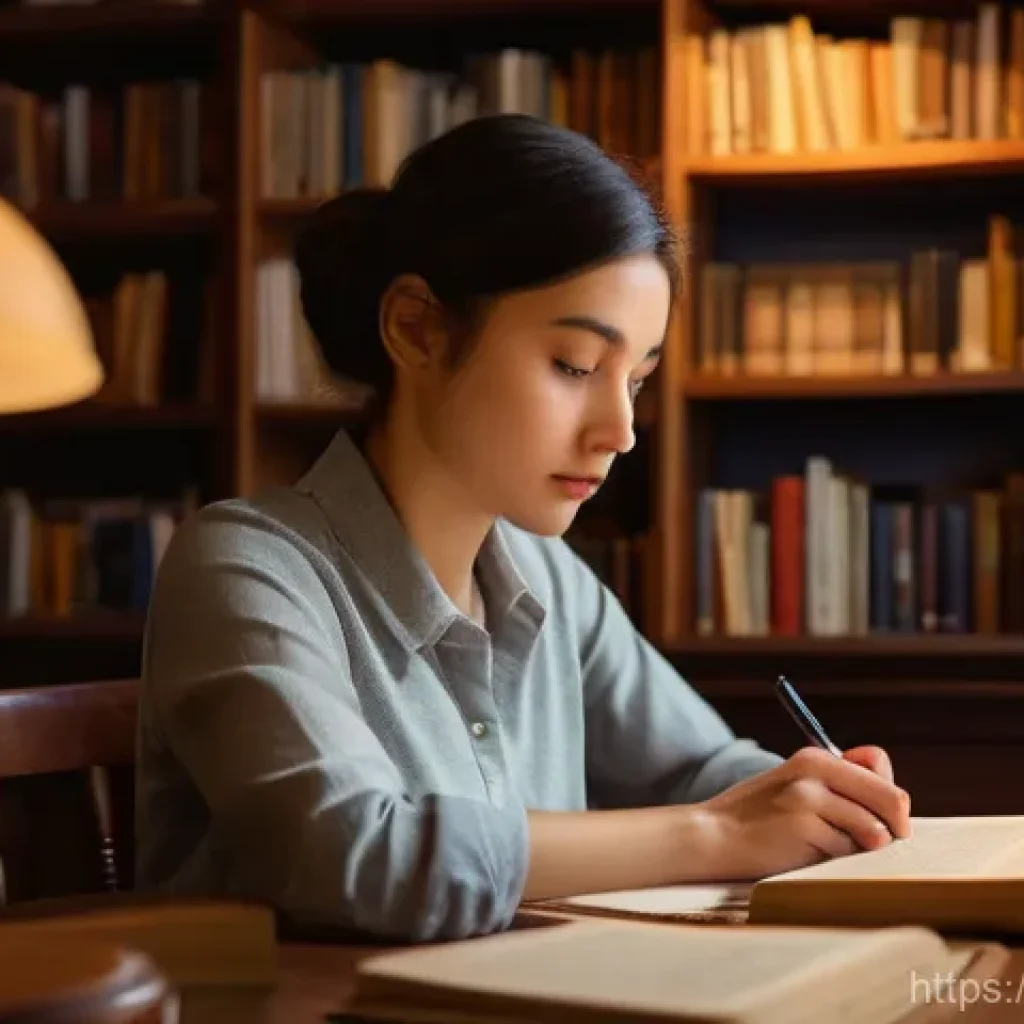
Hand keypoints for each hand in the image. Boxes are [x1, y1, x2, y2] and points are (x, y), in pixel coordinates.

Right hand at [697, 745, 910, 879]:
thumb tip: (900, 805)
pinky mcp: (803, 825)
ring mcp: (808, 796)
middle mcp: (814, 769)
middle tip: (873, 843)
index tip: (880, 816)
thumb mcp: (800, 788)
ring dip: (859, 846)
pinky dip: (834, 859)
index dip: (887, 794)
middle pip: (890, 798)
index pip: (877, 762)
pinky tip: (806, 852)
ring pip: (874, 830)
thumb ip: (845, 788)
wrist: (713, 836)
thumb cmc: (760, 818)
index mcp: (815, 756)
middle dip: (892, 827)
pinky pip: (847, 850)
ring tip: (826, 845)